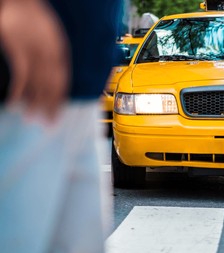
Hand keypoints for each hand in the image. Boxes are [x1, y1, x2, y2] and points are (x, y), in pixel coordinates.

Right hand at [0, 0, 69, 121]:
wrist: (24, 1)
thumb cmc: (35, 19)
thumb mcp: (51, 40)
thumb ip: (53, 58)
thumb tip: (53, 77)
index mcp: (60, 53)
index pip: (63, 82)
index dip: (60, 99)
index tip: (59, 113)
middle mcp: (51, 56)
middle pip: (53, 87)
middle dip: (51, 107)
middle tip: (50, 124)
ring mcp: (36, 53)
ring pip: (39, 84)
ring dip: (36, 103)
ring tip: (33, 119)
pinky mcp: (20, 50)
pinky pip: (22, 75)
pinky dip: (19, 90)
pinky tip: (15, 102)